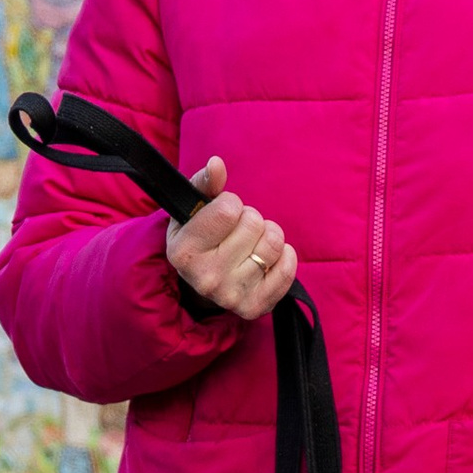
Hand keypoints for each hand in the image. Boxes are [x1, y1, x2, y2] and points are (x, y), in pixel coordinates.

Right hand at [166, 153, 298, 320]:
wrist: (202, 280)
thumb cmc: (199, 236)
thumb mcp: (193, 209)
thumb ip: (204, 183)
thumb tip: (217, 164)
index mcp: (184, 252)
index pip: (229, 209)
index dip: (230, 204)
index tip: (222, 214)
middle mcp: (205, 279)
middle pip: (254, 222)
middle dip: (249, 219)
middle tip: (236, 232)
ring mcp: (231, 296)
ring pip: (274, 242)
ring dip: (267, 235)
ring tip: (250, 243)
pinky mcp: (255, 308)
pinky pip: (289, 268)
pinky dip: (284, 256)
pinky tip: (266, 258)